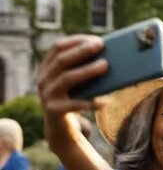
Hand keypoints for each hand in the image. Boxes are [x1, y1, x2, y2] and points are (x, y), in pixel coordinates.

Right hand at [37, 35, 107, 150]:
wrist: (62, 129)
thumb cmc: (75, 99)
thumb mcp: (78, 82)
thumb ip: (85, 68)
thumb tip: (113, 56)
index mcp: (47, 68)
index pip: (58, 47)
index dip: (76, 41)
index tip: (96, 39)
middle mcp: (43, 79)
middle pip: (61, 60)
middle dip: (82, 50)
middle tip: (101, 45)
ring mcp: (47, 95)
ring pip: (67, 78)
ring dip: (88, 70)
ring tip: (106, 65)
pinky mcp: (54, 110)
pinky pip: (75, 104)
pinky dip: (92, 102)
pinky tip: (106, 102)